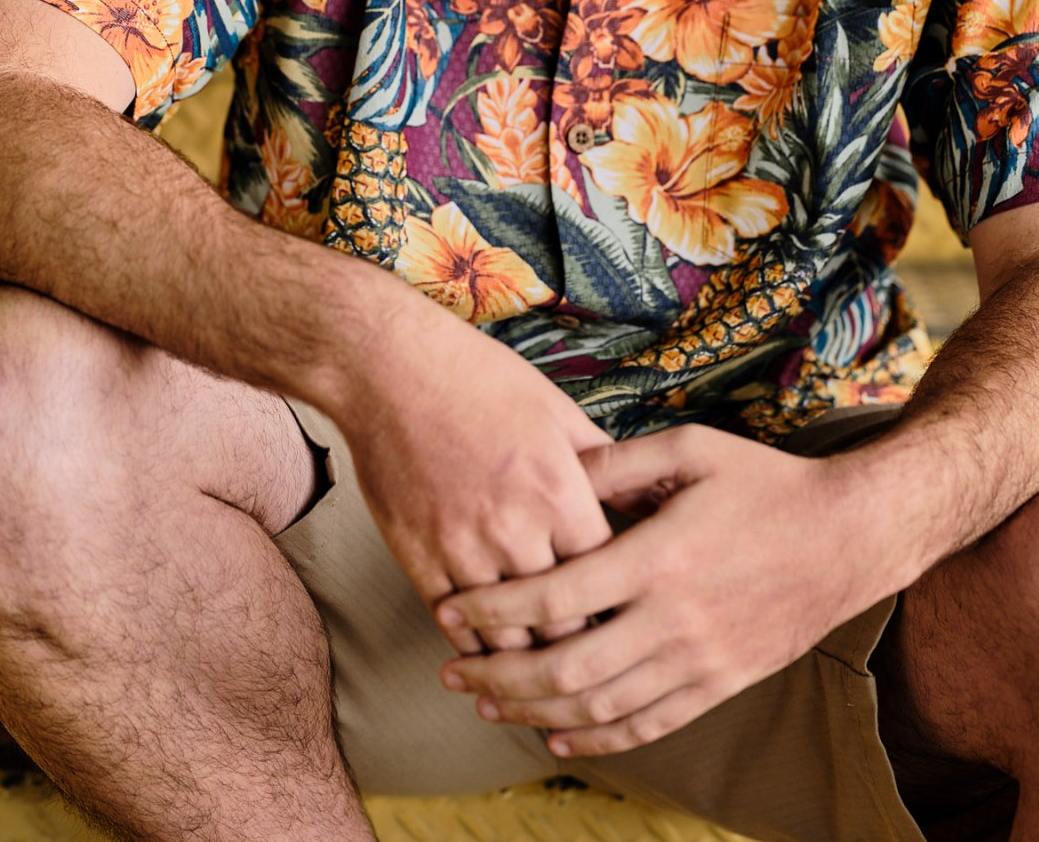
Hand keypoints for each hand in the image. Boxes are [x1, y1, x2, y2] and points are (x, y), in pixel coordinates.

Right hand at [330, 309, 613, 655]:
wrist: (389, 369)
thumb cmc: (478, 380)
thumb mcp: (557, 411)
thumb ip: (604, 464)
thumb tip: (649, 499)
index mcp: (559, 491)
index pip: (607, 579)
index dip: (621, 602)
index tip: (628, 615)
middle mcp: (514, 528)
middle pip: (563, 624)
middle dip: (582, 645)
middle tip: (595, 656)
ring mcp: (461, 548)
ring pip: (507, 640)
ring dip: (529, 659)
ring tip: (547, 670)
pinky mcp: (416, 558)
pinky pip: (453, 625)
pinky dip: (475, 643)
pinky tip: (490, 650)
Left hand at [431, 425, 889, 757]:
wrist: (848, 537)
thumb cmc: (766, 484)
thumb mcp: (692, 449)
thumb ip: (619, 461)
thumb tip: (558, 472)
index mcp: (659, 557)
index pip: (555, 596)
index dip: (493, 609)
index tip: (449, 610)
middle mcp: (674, 619)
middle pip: (566, 667)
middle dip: (499, 673)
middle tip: (451, 671)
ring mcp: (699, 660)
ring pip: (600, 706)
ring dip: (534, 711)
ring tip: (489, 703)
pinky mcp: (720, 685)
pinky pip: (648, 725)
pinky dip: (596, 739)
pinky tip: (558, 735)